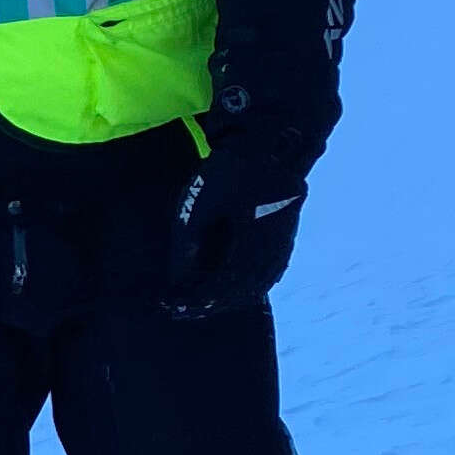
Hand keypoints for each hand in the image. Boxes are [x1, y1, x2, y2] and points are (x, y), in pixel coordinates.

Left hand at [165, 145, 306, 317]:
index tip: (170, 305)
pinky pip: (267, 274)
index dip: (195, 300)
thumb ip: (188, 244)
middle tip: (180, 309)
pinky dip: (246, 286)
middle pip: (241, 293)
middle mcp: (271, 252)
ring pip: (256, 286)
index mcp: (251, 246)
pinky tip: (228, 287)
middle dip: (210, 304)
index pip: (221, 287)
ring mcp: (282, 247)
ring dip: (228, 298)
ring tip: (199, 301)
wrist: (272, 145)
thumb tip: (178, 278)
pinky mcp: (284, 239)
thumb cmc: (232, 171)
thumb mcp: (200, 205)